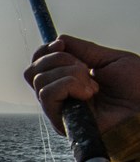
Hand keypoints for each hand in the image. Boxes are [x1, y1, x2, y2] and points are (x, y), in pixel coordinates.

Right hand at [23, 35, 139, 135]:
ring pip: (40, 80)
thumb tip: (57, 40)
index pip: (37, 63)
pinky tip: (89, 93)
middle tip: (85, 67)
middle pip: (33, 70)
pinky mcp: (59, 121)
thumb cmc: (136, 88)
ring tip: (93, 85)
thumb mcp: (109, 59)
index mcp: (67, 80)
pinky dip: (69, 85)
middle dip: (58, 59)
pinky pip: (47, 94)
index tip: (61, 44)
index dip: (44, 51)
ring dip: (70, 74)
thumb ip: (83, 49)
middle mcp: (58, 95)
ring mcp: (57, 109)